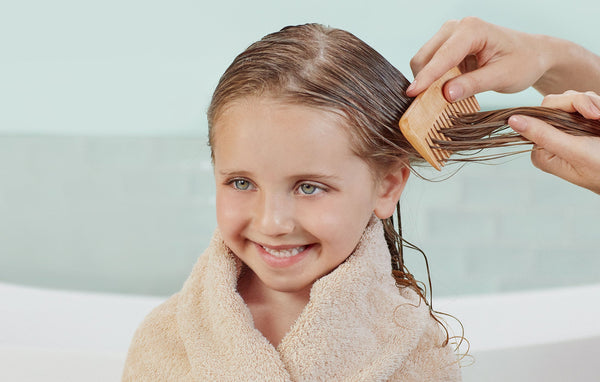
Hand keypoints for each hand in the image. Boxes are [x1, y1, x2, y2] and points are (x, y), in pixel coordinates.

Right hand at [406, 17, 551, 100]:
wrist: (532, 55)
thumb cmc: (523, 63)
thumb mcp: (502, 77)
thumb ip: (473, 84)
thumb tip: (445, 94)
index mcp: (472, 30)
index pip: (442, 56)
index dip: (426, 77)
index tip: (412, 94)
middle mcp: (456, 27)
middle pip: (425, 57)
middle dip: (423, 81)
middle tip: (430, 105)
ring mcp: (449, 35)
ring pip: (424, 61)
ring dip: (427, 81)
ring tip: (443, 97)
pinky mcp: (447, 46)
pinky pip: (430, 65)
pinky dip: (432, 80)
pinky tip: (446, 90)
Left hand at [508, 91, 599, 193]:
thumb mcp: (573, 151)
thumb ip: (544, 135)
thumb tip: (511, 120)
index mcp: (541, 150)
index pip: (540, 114)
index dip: (564, 107)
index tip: (589, 114)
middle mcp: (549, 140)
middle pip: (554, 104)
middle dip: (581, 103)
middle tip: (598, 115)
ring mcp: (566, 131)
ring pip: (572, 100)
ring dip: (592, 103)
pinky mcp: (582, 125)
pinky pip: (585, 102)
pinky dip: (597, 104)